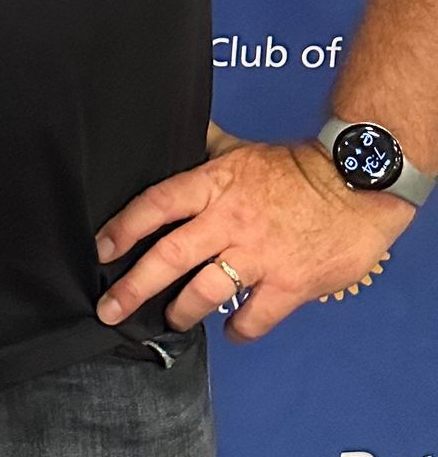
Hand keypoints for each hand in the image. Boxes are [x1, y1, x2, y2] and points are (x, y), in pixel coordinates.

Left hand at [95, 135, 413, 340]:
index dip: (123, 228)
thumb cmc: (296, 168)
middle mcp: (229, 220)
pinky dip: (240, 328)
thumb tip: (173, 125)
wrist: (357, 184)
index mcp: (213, 184)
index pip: (156, 204)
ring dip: (183, 310)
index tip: (100, 250)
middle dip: (134, 287)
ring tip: (173, 318)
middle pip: (169, 255)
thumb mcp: (240, 149)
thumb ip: (205, 145)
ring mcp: (259, 253)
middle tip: (110, 309)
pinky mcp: (290, 282)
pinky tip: (232, 331)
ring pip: (206, 290)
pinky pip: (256, 315)